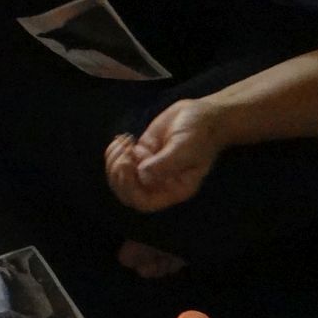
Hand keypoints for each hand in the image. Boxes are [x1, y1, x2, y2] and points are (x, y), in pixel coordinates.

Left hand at [105, 99, 225, 211]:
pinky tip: (124, 137)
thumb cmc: (200, 135)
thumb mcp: (185, 149)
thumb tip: (141, 174)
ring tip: (125, 142)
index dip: (129, 188)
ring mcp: (148, 168)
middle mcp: (159, 183)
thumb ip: (165, 164)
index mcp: (173, 189)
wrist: (203, 115)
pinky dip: (115, 150)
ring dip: (114, 160)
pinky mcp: (142, 153)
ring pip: (120, 176)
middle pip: (127, 191)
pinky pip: (120, 159)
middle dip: (118, 174)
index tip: (127, 164)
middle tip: (125, 151)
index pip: (144, 202)